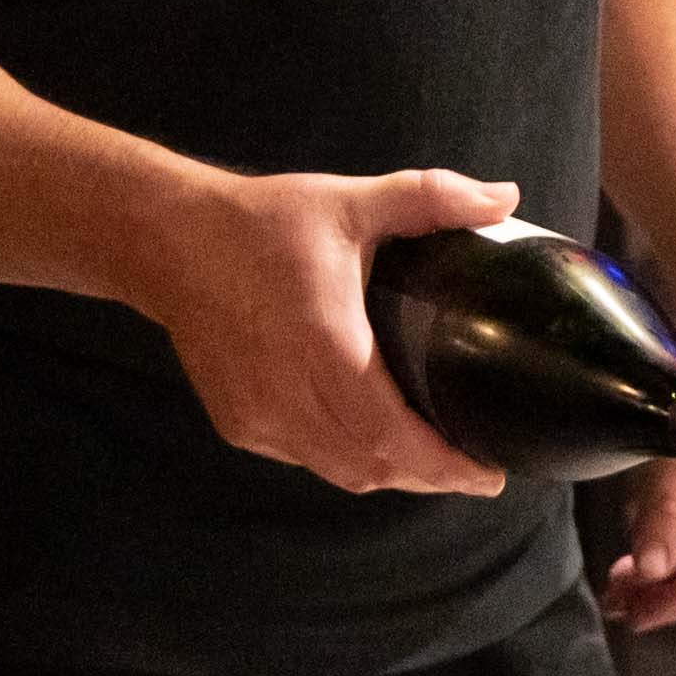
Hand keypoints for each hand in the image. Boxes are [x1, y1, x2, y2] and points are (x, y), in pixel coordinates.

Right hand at [133, 166, 517, 498]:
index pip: (392, 436)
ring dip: (389, 473)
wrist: (169, 242)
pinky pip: (305, 459)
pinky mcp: (238, 425)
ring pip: (339, 472)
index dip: (444, 467)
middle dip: (430, 478)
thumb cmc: (262, 224)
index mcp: (326, 347)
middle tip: (474, 468)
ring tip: (432, 461)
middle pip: (373, 468)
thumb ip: (431, 199)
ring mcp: (259, 418)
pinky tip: (368, 438)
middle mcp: (288, 395)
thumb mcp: (351, 202)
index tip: (489, 474)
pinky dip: (344, 458)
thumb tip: (505, 197)